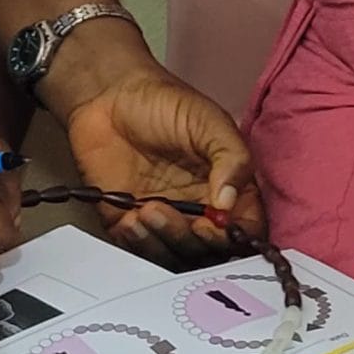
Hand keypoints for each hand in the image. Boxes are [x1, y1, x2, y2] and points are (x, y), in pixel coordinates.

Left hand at [63, 59, 264, 266]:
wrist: (108, 96)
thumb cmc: (163, 103)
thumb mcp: (208, 122)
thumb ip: (230, 159)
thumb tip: (229, 205)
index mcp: (227, 189)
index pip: (245, 230)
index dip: (233, 238)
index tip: (212, 224)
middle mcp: (199, 211)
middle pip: (209, 253)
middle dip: (190, 241)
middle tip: (170, 211)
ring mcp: (166, 220)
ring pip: (175, 257)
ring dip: (162, 241)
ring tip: (146, 210)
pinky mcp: (131, 225)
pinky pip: (140, 251)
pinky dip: (137, 242)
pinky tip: (130, 218)